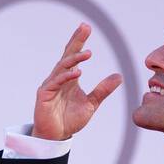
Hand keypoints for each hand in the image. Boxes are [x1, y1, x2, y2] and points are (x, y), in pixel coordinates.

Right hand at [32, 22, 122, 140]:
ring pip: (62, 67)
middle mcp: (59, 78)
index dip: (79, 42)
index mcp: (70, 78)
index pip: (74, 56)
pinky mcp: (44, 94)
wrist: (56, 136)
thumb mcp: (91, 104)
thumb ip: (103, 90)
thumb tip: (119, 76)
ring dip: (75, 59)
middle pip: (67, 55)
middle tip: (85, 28)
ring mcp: (51, 85)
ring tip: (88, 53)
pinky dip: (66, 76)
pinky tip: (77, 72)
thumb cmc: (70, 120)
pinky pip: (56, 82)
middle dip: (76, 41)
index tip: (86, 28)